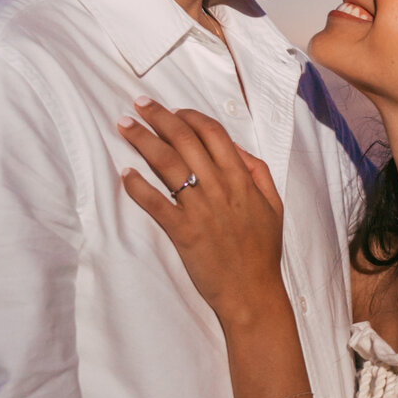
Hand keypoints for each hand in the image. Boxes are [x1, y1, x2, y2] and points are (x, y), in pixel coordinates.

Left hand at [119, 101, 285, 323]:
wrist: (253, 292)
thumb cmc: (262, 251)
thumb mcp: (272, 205)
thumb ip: (257, 172)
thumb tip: (235, 148)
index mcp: (242, 179)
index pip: (213, 133)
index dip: (189, 116)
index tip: (172, 110)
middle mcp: (220, 188)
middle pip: (185, 139)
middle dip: (158, 117)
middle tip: (138, 105)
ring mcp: (201, 209)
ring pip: (166, 163)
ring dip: (142, 140)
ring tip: (124, 126)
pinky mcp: (183, 231)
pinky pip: (155, 202)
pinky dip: (137, 185)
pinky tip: (124, 173)